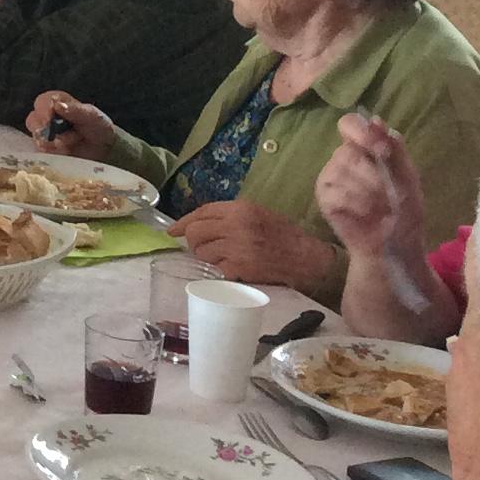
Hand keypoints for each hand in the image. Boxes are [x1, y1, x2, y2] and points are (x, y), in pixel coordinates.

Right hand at [28, 91, 116, 158]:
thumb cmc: (98, 127)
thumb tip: (58, 106)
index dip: (43, 110)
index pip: (42, 102)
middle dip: (44, 129)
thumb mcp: (91, 116)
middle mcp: (48, 118)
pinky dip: (51, 153)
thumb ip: (75, 110)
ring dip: (51, 143)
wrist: (105, 149)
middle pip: (33, 120)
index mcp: (58, 103)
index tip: (49, 119)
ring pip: (36, 138)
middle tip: (56, 136)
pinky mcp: (47, 151)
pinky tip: (64, 153)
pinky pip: (40, 153)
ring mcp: (45, 135)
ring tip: (67, 145)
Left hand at [166, 200, 338, 292]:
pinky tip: (228, 270)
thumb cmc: (283, 235)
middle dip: (193, 242)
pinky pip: (215, 270)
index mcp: (240, 208)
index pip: (202, 211)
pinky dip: (218, 272)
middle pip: (196, 232)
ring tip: (219, 259)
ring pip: (202, 253)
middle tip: (201, 248)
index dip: (184, 222)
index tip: (172, 231)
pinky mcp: (240, 269)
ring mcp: (237, 248)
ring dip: (205, 258)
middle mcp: (236, 225)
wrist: (306, 257)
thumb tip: (199, 224)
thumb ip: (230, 216)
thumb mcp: (258, 214)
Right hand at [316, 113, 427, 261]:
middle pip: (349, 152)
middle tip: (389, 194)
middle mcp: (344, 158)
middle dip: (374, 174)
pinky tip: (366, 215)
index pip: (350, 123)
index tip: (381, 150)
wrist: (395, 246)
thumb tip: (377, 120)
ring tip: (380, 207)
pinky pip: (336, 193)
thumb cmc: (404, 211)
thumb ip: (394, 149)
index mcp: (365, 147)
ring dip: (368, 193)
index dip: (362, 133)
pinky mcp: (324, 198)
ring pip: (342, 173)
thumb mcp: (408, 178)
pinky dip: (356, 205)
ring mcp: (330, 177)